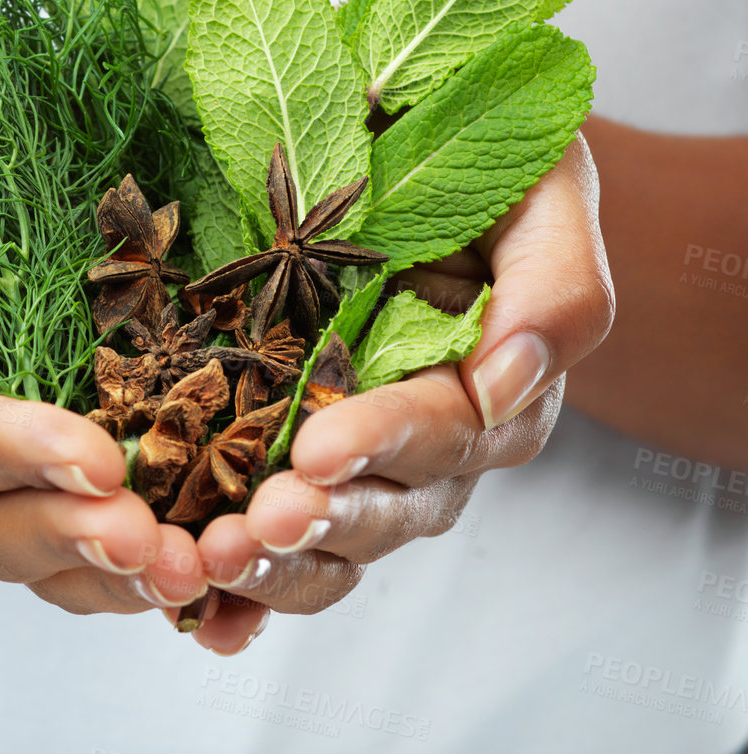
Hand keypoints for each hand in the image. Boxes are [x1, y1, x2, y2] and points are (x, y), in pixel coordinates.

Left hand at [188, 135, 614, 654]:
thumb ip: (553, 282)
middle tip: (254, 525)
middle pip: (390, 510)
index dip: (384, 444)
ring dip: (275, 566)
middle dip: (322, 524)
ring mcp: (362, 461)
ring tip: (210, 562)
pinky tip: (202, 618)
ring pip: (335, 544)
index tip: (316, 449)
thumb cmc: (483, 156)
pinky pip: (279, 546)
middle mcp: (434, 439)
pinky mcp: (292, 464)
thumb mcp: (544, 189)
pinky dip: (243, 596)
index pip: (449, 430)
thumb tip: (512, 379)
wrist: (406, 135)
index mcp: (499, 382)